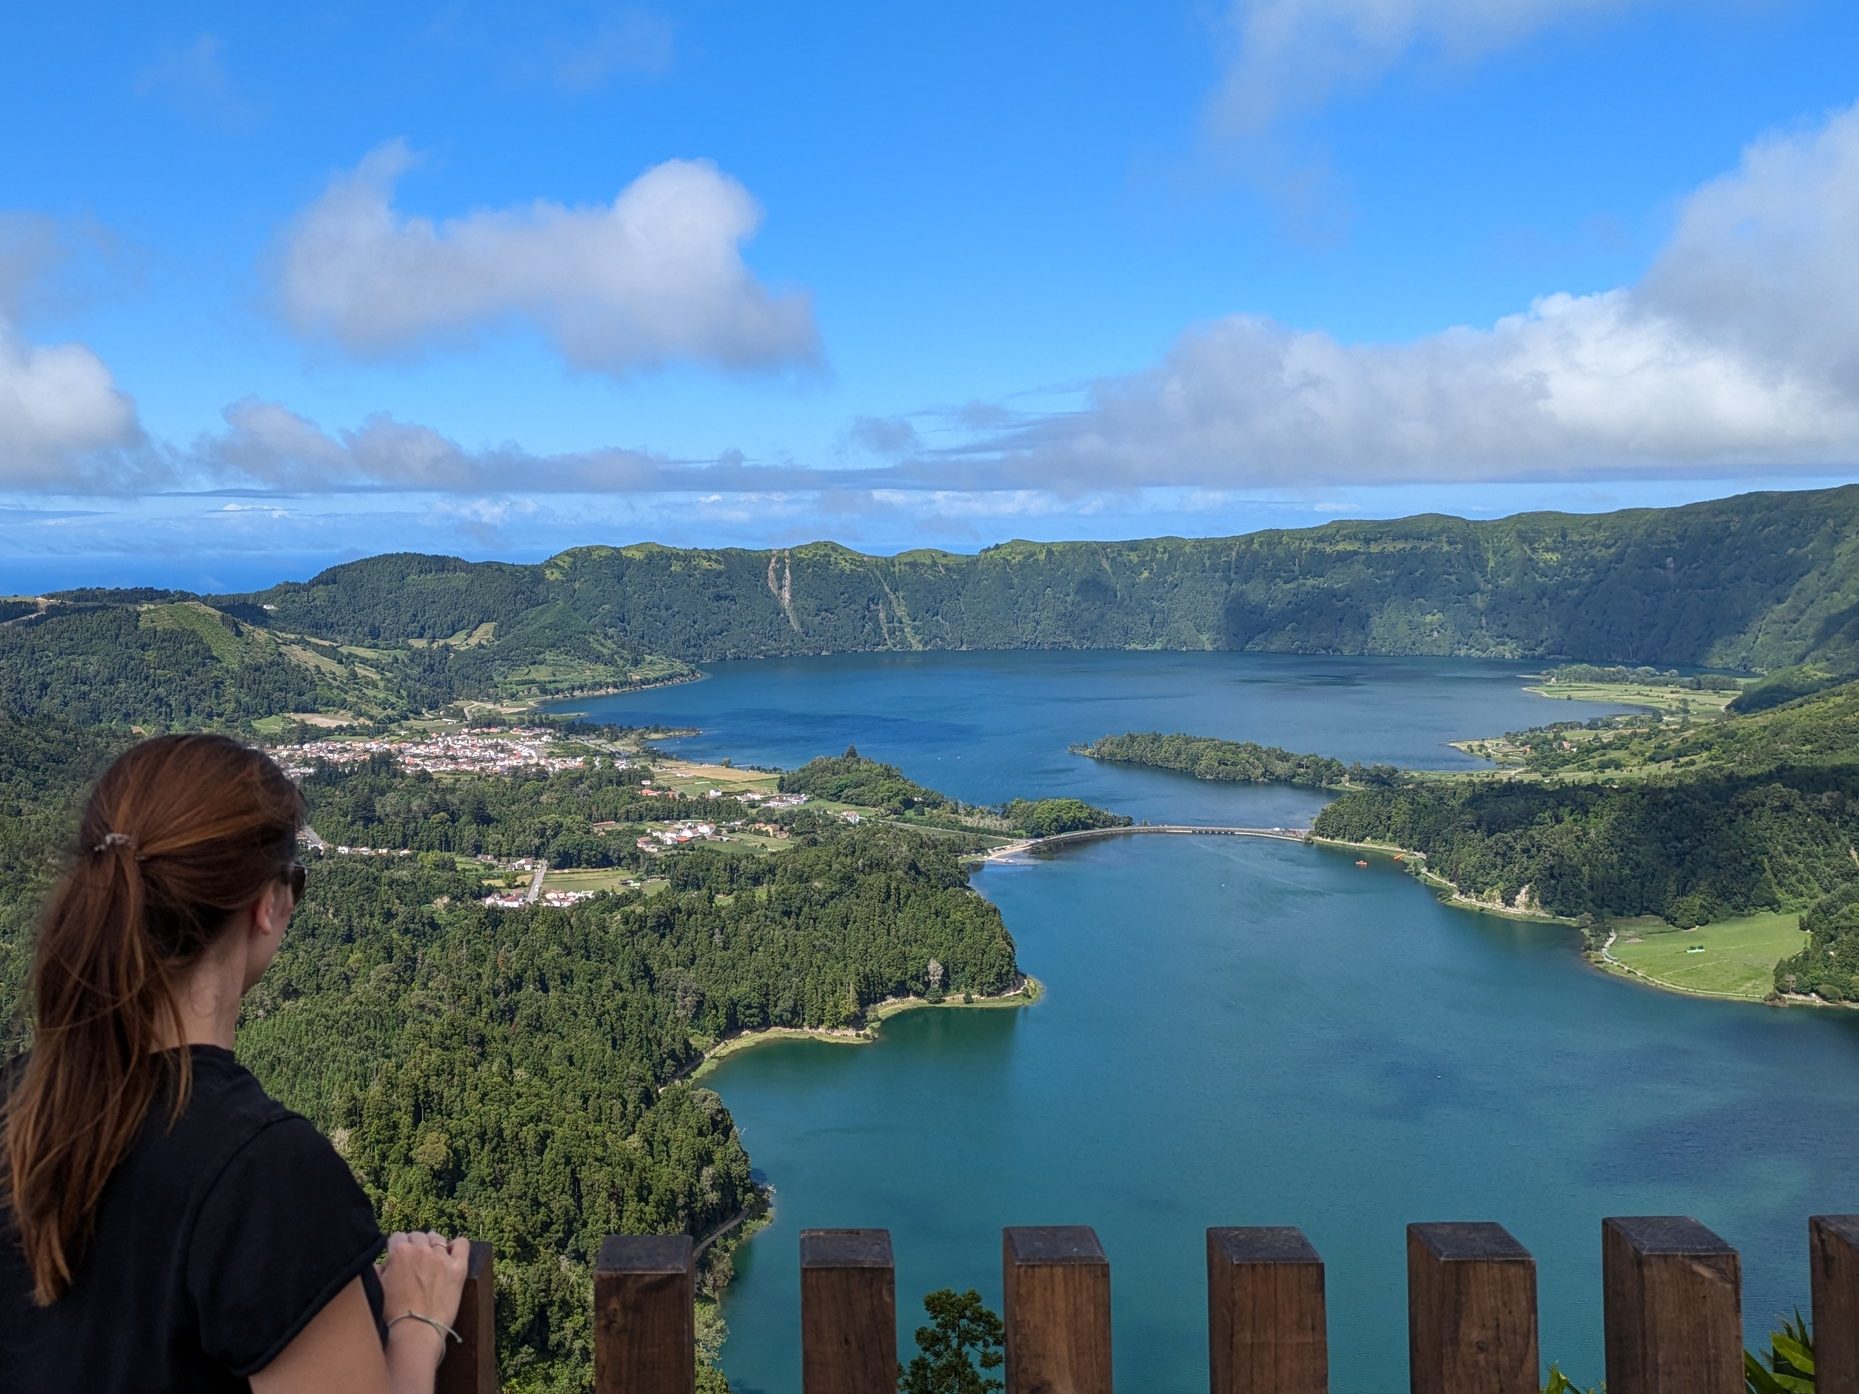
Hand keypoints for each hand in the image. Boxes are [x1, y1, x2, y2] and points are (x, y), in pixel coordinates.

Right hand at [378, 1231, 468, 1366]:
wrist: (415, 1329)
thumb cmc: (392, 1313)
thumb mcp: (377, 1287)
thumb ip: (379, 1269)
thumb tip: (383, 1264)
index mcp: (399, 1252)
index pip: (397, 1237)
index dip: (397, 1247)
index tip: (398, 1257)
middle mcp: (421, 1249)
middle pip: (418, 1236)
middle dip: (414, 1246)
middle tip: (414, 1261)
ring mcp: (441, 1257)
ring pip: (437, 1238)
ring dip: (432, 1245)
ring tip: (431, 1258)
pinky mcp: (458, 1268)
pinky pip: (462, 1244)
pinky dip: (457, 1245)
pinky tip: (452, 1253)